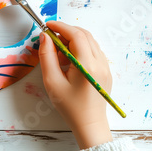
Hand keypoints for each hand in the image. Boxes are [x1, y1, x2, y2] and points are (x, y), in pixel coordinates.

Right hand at [39, 21, 112, 149]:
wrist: (89, 124)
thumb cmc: (69, 106)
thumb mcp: (52, 82)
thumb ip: (47, 56)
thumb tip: (44, 38)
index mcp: (87, 65)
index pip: (76, 35)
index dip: (61, 27)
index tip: (47, 26)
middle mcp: (100, 63)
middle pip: (85, 35)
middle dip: (66, 31)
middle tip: (50, 38)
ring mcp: (106, 66)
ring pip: (90, 42)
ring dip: (73, 40)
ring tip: (58, 52)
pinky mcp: (106, 70)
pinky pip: (93, 51)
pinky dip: (80, 48)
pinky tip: (68, 60)